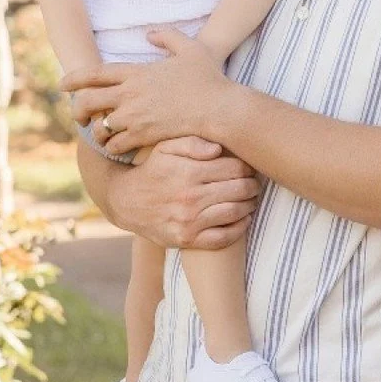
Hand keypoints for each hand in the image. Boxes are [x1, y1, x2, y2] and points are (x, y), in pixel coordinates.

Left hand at [63, 28, 232, 154]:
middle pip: (87, 101)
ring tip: (100, 136)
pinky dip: (113, 147)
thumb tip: (148, 33)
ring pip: (99, 126)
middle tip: (78, 116)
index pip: (95, 73)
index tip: (63, 85)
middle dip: (77, 109)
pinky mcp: (144, 135)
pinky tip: (118, 148)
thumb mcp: (191, 49)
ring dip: (96, 133)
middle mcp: (130, 94)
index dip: (74, 79)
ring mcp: (136, 116)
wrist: (220, 109)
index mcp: (137, 72)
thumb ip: (167, 36)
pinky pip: (116, 144)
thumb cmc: (209, 80)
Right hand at [95, 136, 258, 250]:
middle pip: (240, 190)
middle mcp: (190, 197)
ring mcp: (189, 221)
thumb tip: (219, 149)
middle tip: (255, 184)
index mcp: (188, 172)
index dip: (248, 167)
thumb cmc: (152, 170)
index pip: (235, 168)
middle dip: (253, 186)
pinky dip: (239, 228)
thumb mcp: (166, 147)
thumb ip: (193, 143)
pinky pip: (224, 238)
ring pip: (236, 212)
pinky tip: (243, 219)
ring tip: (251, 199)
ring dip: (250, 205)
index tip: (249, 168)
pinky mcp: (187, 239)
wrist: (125, 201)